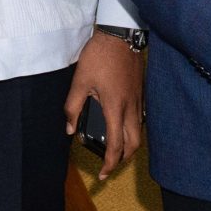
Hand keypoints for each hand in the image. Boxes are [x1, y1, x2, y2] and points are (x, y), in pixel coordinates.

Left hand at [66, 31, 144, 176]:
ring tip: (115, 149)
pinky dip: (133, 131)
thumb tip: (69, 129)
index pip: (115, 145)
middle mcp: (131, 108)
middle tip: (110, 165)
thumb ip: (72, 107)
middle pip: (134, 144)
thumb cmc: (99, 56)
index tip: (103, 175)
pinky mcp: (141, 93)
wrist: (120, 35)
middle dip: (123, 159)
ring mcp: (139, 100)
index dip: (110, 164)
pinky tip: (122, 127)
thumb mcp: (80, 81)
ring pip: (139, 132)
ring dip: (129, 146)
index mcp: (116, 108)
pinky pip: (141, 119)